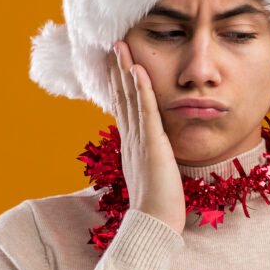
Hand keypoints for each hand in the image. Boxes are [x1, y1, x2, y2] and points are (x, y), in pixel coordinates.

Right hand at [109, 41, 185, 234]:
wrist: (154, 223)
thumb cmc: (157, 206)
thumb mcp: (151, 175)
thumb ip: (150, 159)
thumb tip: (153, 152)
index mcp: (131, 146)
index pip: (123, 108)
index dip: (118, 85)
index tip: (116, 64)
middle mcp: (130, 139)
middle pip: (121, 97)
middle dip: (116, 70)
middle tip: (112, 45)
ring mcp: (138, 140)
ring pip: (130, 98)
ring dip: (124, 70)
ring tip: (121, 46)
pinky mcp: (151, 144)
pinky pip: (145, 110)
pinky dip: (141, 88)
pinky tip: (138, 69)